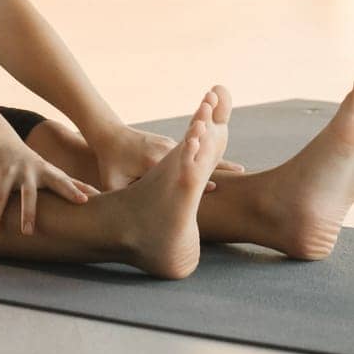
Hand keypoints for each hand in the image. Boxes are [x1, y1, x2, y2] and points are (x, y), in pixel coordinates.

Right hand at [0, 138, 99, 234]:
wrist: (1, 144)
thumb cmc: (31, 165)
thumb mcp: (51, 172)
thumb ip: (72, 184)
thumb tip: (98, 196)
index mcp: (51, 172)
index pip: (68, 182)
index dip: (78, 190)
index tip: (88, 201)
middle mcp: (37, 170)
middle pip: (55, 183)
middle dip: (66, 194)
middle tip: (76, 209)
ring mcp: (20, 171)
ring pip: (25, 193)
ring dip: (26, 213)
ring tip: (27, 233)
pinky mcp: (3, 174)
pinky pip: (0, 196)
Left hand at [91, 122, 245, 191]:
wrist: (110, 134)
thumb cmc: (111, 163)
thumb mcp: (113, 182)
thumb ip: (123, 198)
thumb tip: (128, 219)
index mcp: (154, 161)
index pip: (178, 170)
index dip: (195, 179)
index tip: (214, 189)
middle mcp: (166, 150)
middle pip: (195, 157)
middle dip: (218, 166)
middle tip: (243, 173)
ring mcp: (170, 145)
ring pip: (199, 152)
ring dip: (218, 159)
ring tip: (242, 171)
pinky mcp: (171, 144)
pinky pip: (195, 150)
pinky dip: (210, 156)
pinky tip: (227, 168)